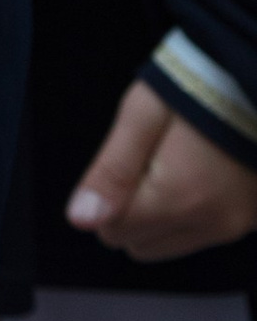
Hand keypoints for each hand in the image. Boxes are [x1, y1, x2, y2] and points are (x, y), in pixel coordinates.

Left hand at [67, 79, 256, 261]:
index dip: (107, 197)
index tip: (126, 161)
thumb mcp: (139, 117)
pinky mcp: (250, 220)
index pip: (113, 231)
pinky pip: (200, 236)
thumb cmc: (190, 89)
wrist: (247, 75)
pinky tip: (195, 176)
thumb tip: (80, 220)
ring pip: (169, 245)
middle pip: (139, 244)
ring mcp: (234, 226)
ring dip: (158, 217)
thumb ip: (112, 171)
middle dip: (130, 211)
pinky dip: (187, 216)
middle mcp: (210, 224)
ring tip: (171, 166)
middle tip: (146, 161)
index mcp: (178, 199)